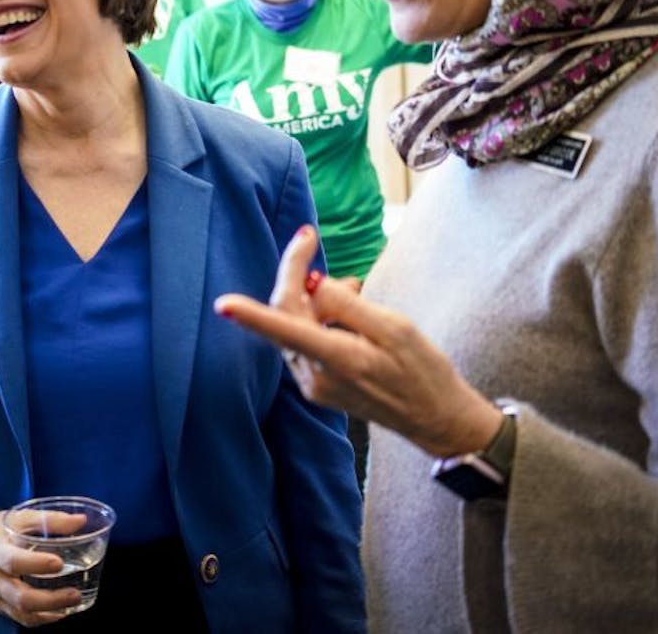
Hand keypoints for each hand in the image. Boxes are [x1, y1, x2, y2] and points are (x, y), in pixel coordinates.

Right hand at [0, 510, 83, 626]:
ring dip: (50, 612)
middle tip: (74, 593)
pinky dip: (43, 618)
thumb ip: (49, 519)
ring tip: (73, 602)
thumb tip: (81, 521)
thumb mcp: (18, 518)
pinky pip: (21, 619)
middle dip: (50, 600)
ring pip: (22, 613)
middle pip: (19, 597)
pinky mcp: (0, 606)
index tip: (59, 563)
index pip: (12, 562)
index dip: (35, 564)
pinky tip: (61, 611)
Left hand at [215, 225, 502, 457]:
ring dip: (312, 296)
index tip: (222, 304)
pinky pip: (304, 341)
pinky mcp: (316, 387)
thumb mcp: (395, 328)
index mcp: (337, 359)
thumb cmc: (422, 369)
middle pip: (285, 314)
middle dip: (294, 274)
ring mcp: (313, 385)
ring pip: (293, 325)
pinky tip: (349, 312)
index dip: (251, 315)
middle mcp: (315, 376)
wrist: (434, 419)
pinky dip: (319, 318)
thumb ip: (348, 305)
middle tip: (310, 238)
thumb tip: (313, 284)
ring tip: (356, 289)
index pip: (284, 329)